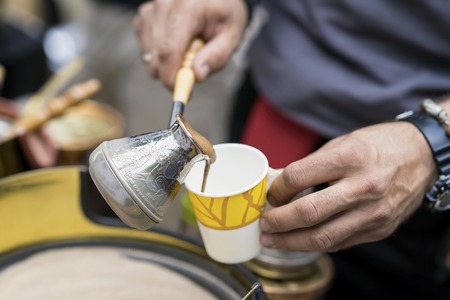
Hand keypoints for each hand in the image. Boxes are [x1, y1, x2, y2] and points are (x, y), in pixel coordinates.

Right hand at [134, 0, 247, 88]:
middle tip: (194, 65)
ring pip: (149, 56)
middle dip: (173, 71)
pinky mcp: (143, 17)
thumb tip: (196, 77)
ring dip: (168, 62)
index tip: (180, 92)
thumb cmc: (224, 14)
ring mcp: (150, 10)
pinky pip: (146, 50)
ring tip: (188, 47)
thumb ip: (216, 57)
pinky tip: (176, 43)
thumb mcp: (232, 36)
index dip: (171, 77)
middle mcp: (163, 5)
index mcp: (187, 7)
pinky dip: (160, 54)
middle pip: (156, 57)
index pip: (169, 49)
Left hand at [260, 121, 436, 251]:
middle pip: (308, 213)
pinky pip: (340, 243)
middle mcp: (363, 187)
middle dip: (278, 222)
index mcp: (350, 158)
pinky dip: (316, 244)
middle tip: (264, 223)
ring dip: (290, 242)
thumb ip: (309, 165)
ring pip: (322, 237)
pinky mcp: (379, 229)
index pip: (298, 177)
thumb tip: (277, 181)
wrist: (423, 156)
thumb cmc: (379, 145)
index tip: (270, 195)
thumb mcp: (342, 143)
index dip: (277, 189)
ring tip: (272, 240)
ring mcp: (374, 212)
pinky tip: (300, 240)